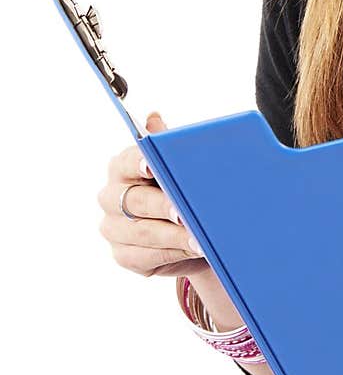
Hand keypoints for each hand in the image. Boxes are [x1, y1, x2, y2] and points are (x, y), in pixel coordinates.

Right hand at [97, 111, 207, 277]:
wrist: (189, 230)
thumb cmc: (181, 190)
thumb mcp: (179, 165)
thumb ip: (167, 144)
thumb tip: (153, 117)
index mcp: (122, 167)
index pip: (127, 162)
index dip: (139, 163)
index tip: (153, 166)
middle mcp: (111, 196)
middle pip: (135, 201)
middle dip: (163, 207)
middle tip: (186, 213)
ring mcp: (113, 228)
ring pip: (141, 232)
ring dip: (173, 236)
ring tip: (199, 239)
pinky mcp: (123, 254)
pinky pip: (143, 257)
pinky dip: (171, 254)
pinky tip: (191, 250)